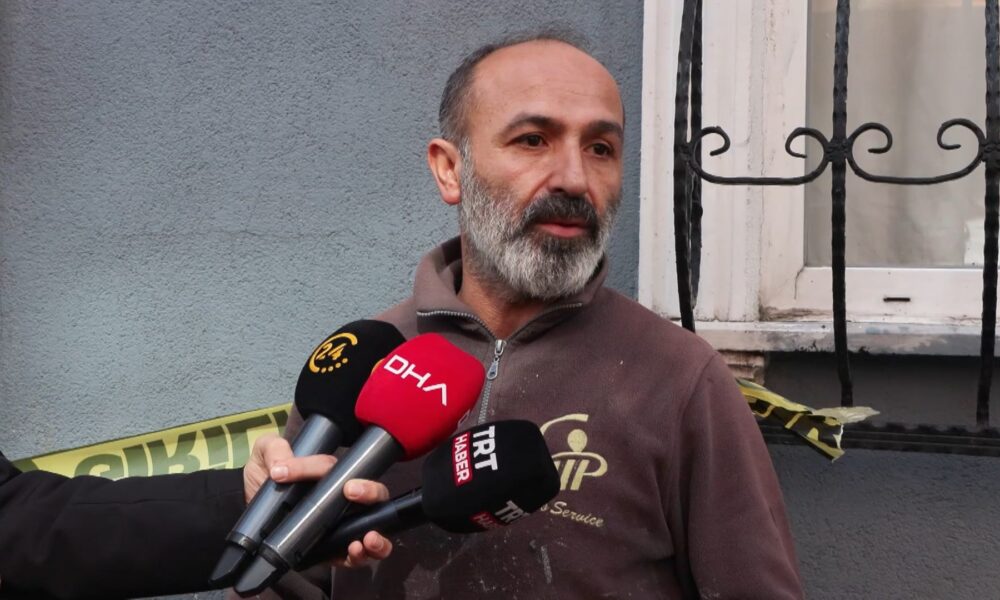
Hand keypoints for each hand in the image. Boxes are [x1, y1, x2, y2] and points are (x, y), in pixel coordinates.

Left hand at [242, 434, 393, 567]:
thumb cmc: (267, 479)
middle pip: (375, 493)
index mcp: (332, 474)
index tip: (291, 475)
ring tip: (367, 537)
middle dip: (371, 491)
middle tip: (351, 491)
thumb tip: (281, 464)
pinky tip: (355, 551)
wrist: (252, 516)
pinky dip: (362, 556)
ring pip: (376, 527)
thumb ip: (272, 449)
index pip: (333, 467)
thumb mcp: (264, 456)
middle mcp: (344, 498)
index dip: (312, 469)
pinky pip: (357, 557)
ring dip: (378, 534)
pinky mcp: (334, 551)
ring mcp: (343, 525)